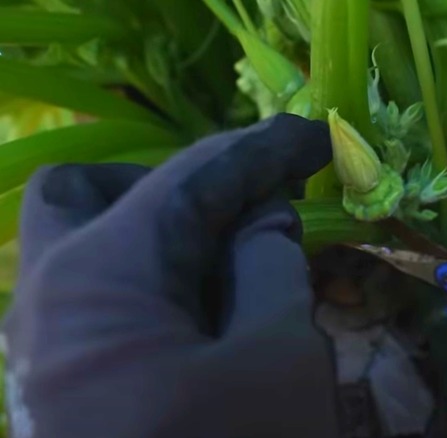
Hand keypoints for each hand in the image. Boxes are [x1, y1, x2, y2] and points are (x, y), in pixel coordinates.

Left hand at [2, 114, 339, 437]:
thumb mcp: (276, 358)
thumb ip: (270, 266)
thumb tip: (261, 218)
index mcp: (97, 275)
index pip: (190, 178)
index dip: (261, 149)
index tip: (314, 140)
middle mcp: (50, 297)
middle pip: (90, 195)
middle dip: (171, 187)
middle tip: (240, 215)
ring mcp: (48, 346)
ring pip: (91, 251)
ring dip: (169, 240)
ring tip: (242, 275)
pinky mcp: (67, 386)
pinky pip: (105, 304)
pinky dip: (161, 287)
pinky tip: (212, 318)